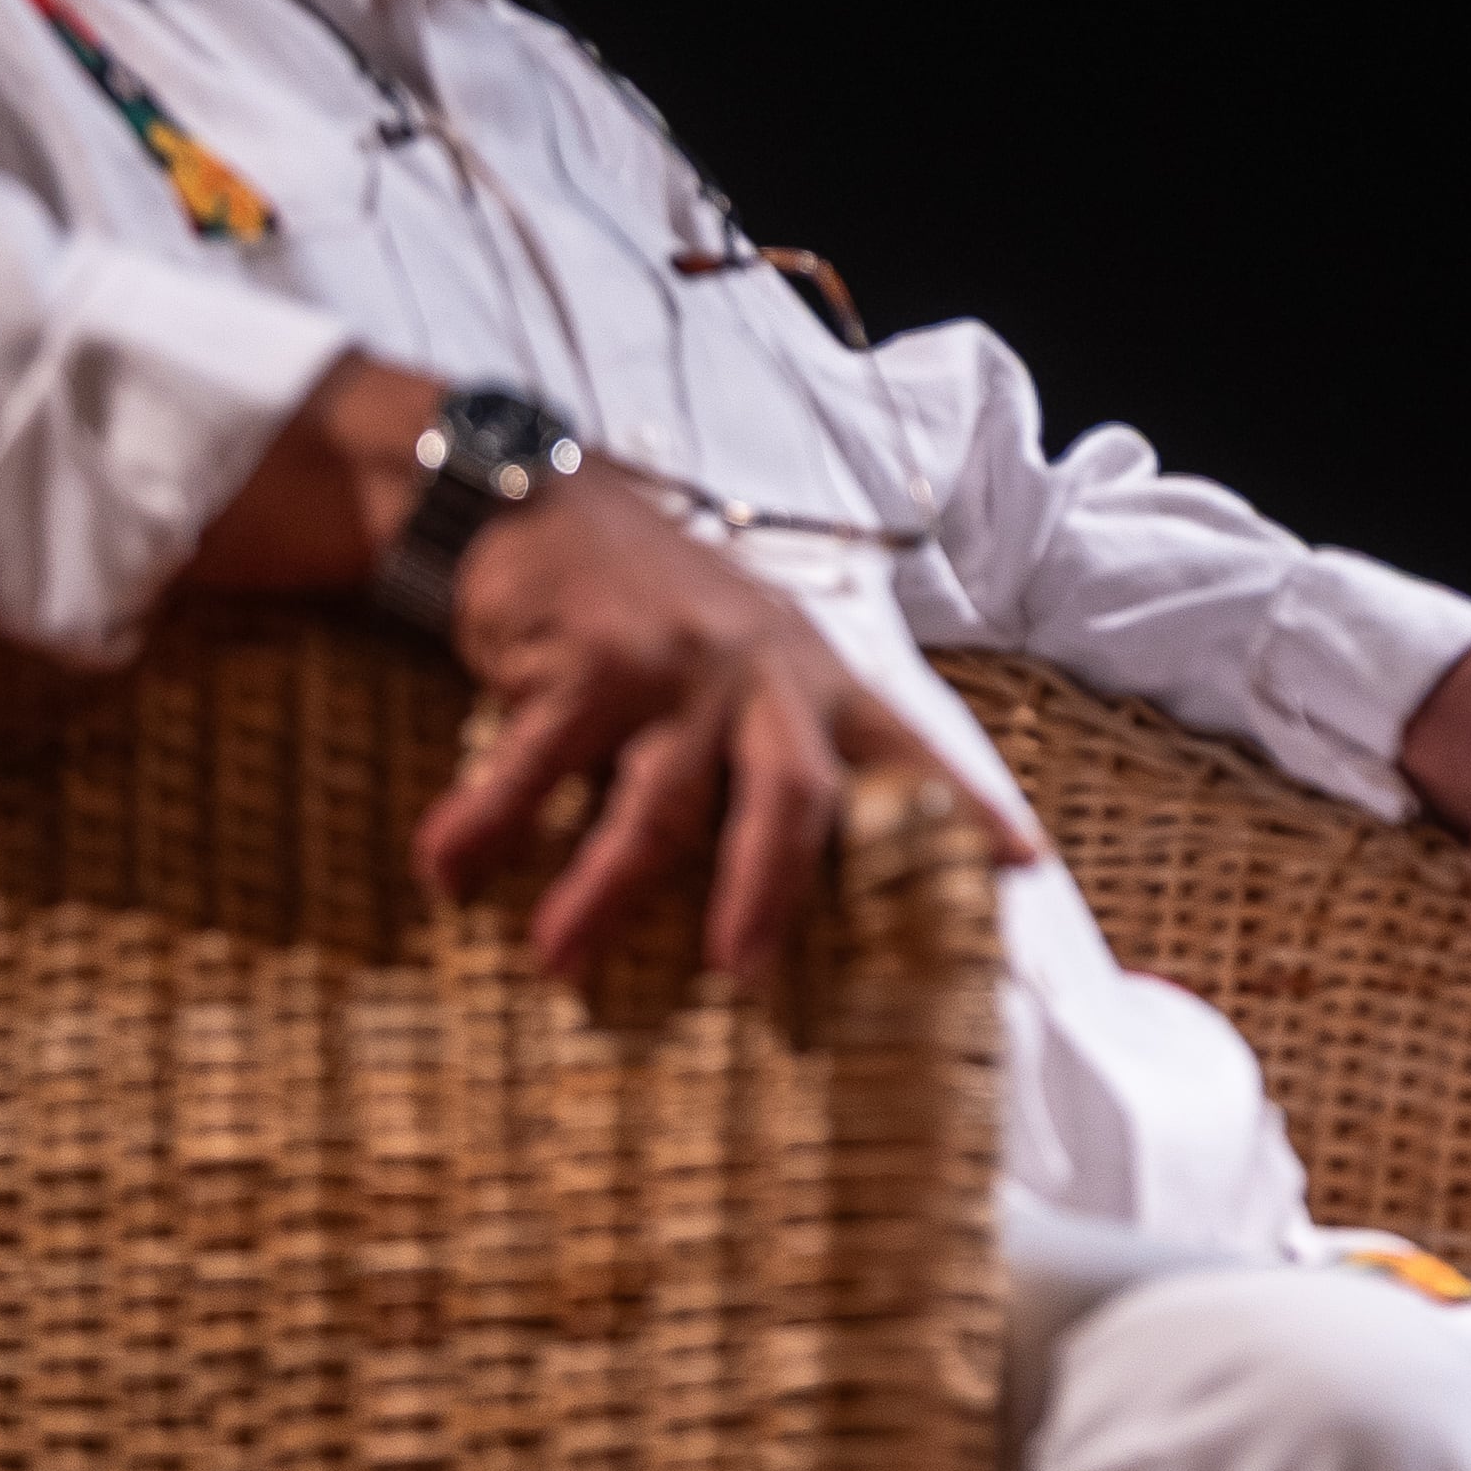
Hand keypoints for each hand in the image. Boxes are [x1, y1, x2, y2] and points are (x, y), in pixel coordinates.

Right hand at [411, 476, 1034, 980]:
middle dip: (772, 890)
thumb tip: (822, 845)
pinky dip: (489, 824)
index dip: (965, 810)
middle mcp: (762, 671)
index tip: (1022, 870)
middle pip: (793, 797)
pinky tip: (448, 868)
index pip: (906, 751)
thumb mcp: (747, 650)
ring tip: (561, 962)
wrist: (541, 499)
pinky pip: (538, 764)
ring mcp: (676, 665)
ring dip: (603, 892)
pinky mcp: (590, 659)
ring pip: (658, 803)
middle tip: (741, 971)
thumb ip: (784, 732)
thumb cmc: (649, 604)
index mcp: (813, 677)